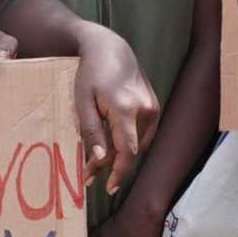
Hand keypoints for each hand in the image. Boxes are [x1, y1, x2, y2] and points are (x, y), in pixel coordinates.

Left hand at [74, 27, 159, 195]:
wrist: (110, 48)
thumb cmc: (91, 73)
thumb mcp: (82, 102)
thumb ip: (91, 131)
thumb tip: (100, 159)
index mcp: (125, 109)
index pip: (127, 151)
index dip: (119, 173)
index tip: (108, 188)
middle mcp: (145, 110)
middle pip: (132, 150)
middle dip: (111, 165)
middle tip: (88, 173)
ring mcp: (153, 107)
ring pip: (138, 144)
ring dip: (119, 154)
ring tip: (96, 159)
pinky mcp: (154, 106)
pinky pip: (142, 133)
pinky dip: (127, 141)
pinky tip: (111, 143)